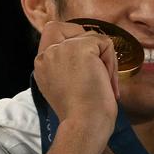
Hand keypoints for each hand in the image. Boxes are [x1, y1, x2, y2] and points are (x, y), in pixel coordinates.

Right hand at [34, 20, 119, 153]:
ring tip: (103, 83)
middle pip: (67, 27)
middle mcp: (46, 54)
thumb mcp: (67, 87)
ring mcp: (60, 49)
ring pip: (91, 36)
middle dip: (86, 40)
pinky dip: (112, 62)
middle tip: (98, 68)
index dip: (73, 40)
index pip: (52, 34)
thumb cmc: (81, 116)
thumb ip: (68, 66)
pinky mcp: (78, 48)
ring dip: (104, 59)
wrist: (84, 126)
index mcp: (41, 64)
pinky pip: (104, 43)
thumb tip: (91, 54)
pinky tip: (107, 82)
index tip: (88, 65)